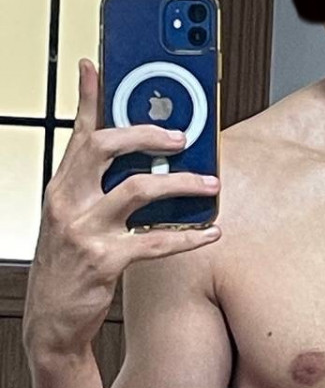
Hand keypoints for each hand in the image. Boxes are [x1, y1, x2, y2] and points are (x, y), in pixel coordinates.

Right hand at [23, 58, 220, 356]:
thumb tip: (147, 160)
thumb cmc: (69, 266)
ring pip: (139, 190)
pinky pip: (156, 241)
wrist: (51, 322)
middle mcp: (68, 202)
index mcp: (61, 187)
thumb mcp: (73, 219)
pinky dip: (189, 236)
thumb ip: (99, 188)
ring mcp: (84, 231)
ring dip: (182, 184)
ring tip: (209, 184)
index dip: (88, 97)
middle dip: (146, 134)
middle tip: (180, 136)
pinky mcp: (105, 261)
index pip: (76, 133)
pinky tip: (210, 231)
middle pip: (105, 148)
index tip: (95, 65)